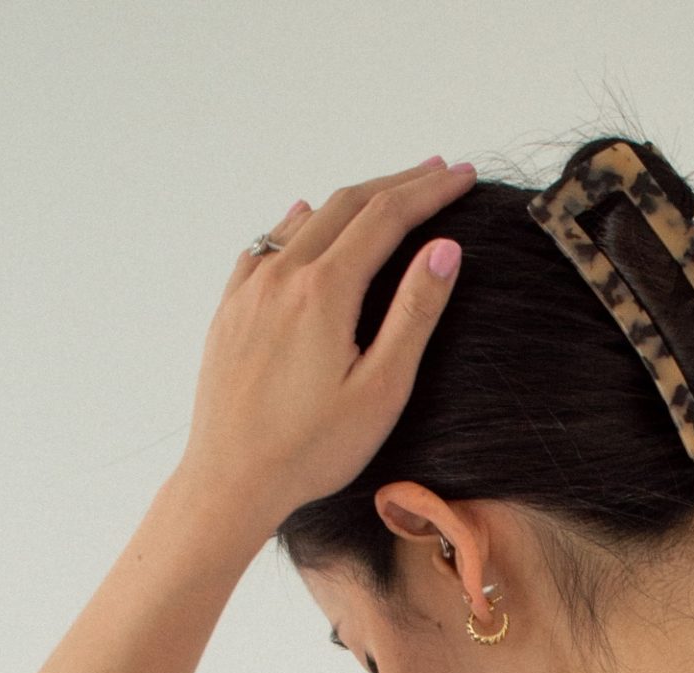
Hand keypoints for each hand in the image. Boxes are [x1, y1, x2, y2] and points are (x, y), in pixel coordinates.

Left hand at [175, 158, 476, 536]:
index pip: (388, 217)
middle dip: (398, 183)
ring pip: (307, 219)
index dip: (430, 191)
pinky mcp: (230, 309)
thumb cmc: (311, 449)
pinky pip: (267, 244)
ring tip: (386, 194)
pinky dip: (298, 222)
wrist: (231, 480)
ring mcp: (251, 288)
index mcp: (325, 291)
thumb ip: (413, 314)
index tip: (463, 176)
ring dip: (353, 200)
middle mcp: (283, 275)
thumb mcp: (381, 389)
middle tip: (439, 171)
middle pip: (348, 204)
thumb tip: (444, 250)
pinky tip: (306, 218)